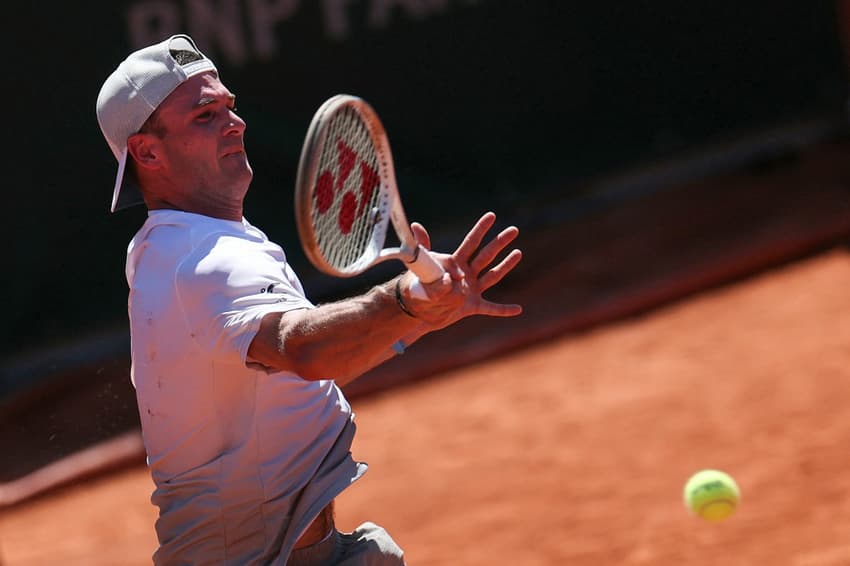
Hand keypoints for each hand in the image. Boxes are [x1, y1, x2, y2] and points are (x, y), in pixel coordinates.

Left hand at [400, 211, 522, 327]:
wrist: (419, 309)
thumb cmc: (420, 285)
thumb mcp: (422, 265)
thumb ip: (423, 247)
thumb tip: (416, 226)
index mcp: (456, 262)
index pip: (471, 242)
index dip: (480, 229)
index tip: (491, 215)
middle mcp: (467, 274)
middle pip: (486, 255)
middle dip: (500, 242)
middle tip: (514, 230)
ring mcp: (471, 290)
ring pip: (493, 276)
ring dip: (506, 265)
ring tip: (518, 253)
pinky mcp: (472, 306)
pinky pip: (491, 308)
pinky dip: (504, 310)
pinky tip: (518, 309)